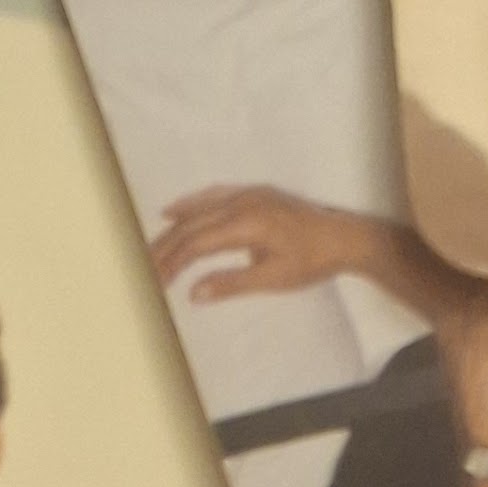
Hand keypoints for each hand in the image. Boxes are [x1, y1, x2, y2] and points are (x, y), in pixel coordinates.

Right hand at [149, 186, 386, 304]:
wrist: (343, 237)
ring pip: (199, 208)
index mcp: (246, 224)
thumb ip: (231, 284)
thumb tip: (193, 293)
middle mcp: (243, 202)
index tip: (155, 283)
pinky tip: (176, 210)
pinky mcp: (254, 194)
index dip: (172, 263)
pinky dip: (191, 204)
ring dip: (172, 227)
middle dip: (165, 247)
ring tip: (150, 245)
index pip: (196, 243)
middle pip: (191, 224)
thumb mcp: (272, 279)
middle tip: (143, 269)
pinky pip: (213, 196)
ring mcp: (248, 194)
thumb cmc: (311, 262)